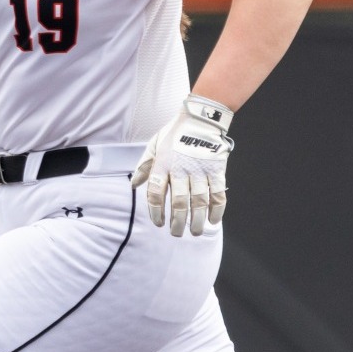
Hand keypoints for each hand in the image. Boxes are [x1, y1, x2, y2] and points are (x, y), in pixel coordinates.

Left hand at [130, 95, 234, 236]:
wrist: (201, 117)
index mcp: (163, 165)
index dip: (156, 212)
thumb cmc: (175, 133)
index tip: (158, 223)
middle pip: (179, 202)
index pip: (156, 194)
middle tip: (177, 233)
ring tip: (195, 232)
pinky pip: (218, 193)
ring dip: (197, 220)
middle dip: (177, 222)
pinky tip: (213, 220)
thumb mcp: (154, 145)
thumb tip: (134, 185)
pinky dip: (217, 209)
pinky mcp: (216, 169)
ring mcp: (200, 170)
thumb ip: (144, 166)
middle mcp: (181, 169)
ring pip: (199, 201)